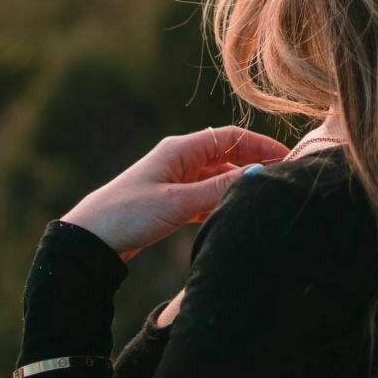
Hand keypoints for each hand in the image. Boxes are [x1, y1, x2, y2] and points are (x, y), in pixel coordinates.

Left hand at [60, 126, 288, 260]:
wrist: (90, 240)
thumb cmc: (129, 214)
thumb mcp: (177, 203)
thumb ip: (217, 190)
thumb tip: (257, 177)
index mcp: (181, 149)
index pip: (231, 137)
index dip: (261, 145)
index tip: (287, 158)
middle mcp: (181, 159)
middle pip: (228, 154)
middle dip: (255, 163)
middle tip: (283, 179)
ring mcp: (176, 179)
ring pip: (218, 176)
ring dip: (239, 184)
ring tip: (264, 198)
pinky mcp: (172, 200)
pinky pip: (206, 195)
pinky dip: (222, 201)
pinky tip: (234, 213)